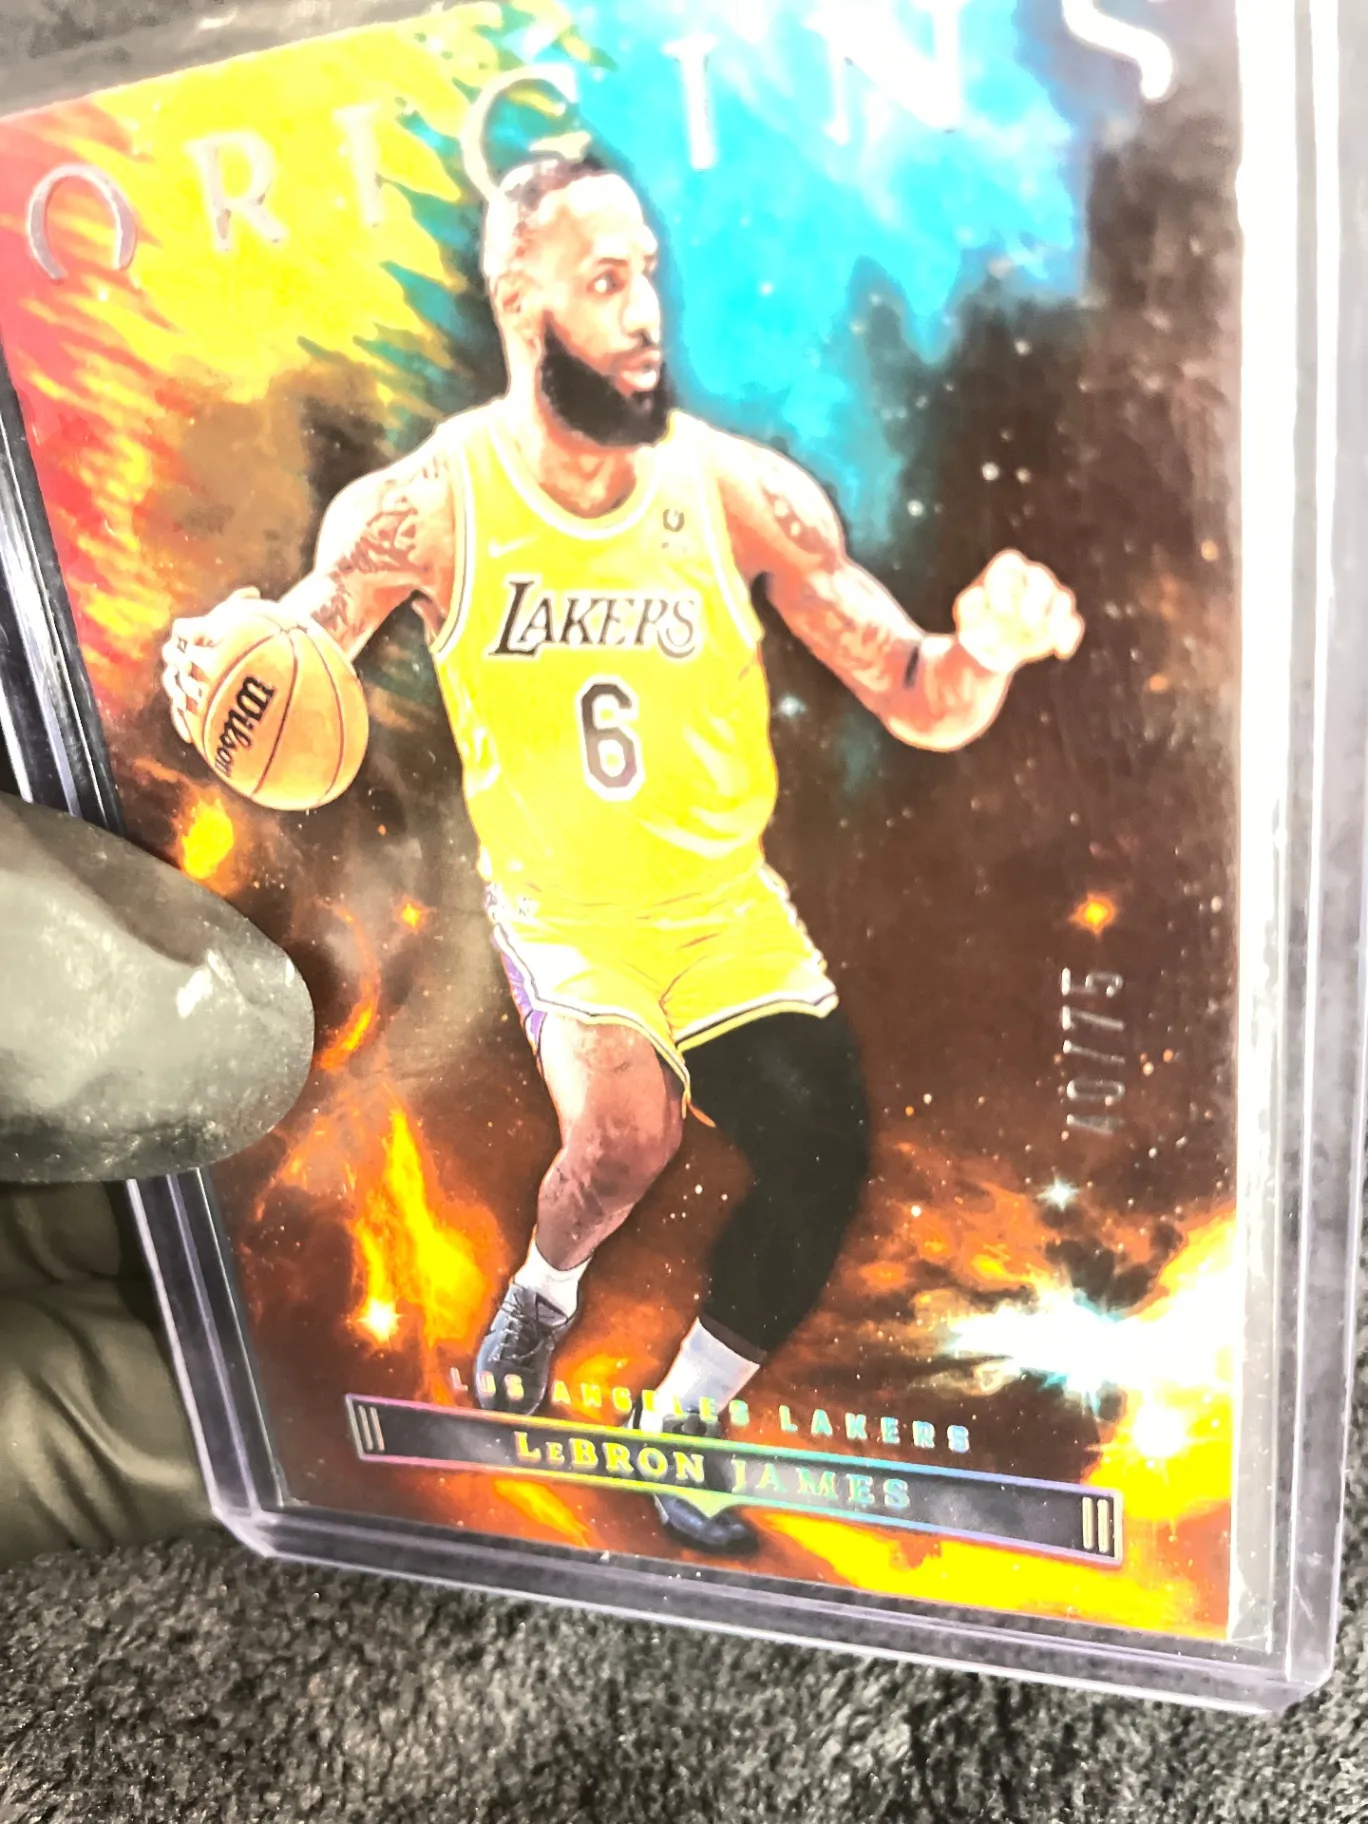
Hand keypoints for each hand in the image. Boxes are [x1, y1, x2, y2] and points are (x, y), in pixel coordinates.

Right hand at [160, 586, 274, 745]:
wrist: (229, 656)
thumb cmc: (235, 635)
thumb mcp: (238, 621)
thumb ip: (240, 606)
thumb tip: (253, 592)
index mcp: (189, 634)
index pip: (182, 630)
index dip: (188, 632)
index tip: (200, 638)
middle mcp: (179, 654)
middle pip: (174, 658)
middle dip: (182, 665)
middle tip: (194, 671)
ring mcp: (179, 678)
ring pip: (173, 686)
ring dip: (180, 694)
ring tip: (189, 703)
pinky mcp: (184, 699)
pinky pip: (179, 712)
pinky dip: (182, 724)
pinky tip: (190, 739)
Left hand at [953, 551, 1082, 675]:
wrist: (993, 645)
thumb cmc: (977, 621)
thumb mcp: (966, 613)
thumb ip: (969, 603)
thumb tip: (977, 594)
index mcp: (1006, 570)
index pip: (1009, 564)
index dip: (1005, 585)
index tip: (999, 611)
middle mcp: (1031, 578)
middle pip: (1039, 577)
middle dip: (1035, 599)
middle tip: (1026, 621)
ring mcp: (1050, 598)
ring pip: (1062, 597)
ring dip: (1056, 616)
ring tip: (1046, 633)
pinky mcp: (1062, 620)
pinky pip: (1073, 622)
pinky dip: (1069, 636)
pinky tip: (1060, 652)